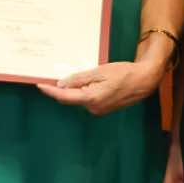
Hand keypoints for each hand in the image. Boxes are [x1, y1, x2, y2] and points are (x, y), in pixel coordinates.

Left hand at [36, 61, 157, 115]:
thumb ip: (79, 78)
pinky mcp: (103, 108)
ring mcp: (98, 110)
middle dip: (62, 88)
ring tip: (81, 75)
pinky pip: (87, 99)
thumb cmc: (124, 73)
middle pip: (70, 98)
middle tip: (54, 75)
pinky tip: (90, 81)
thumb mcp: (99, 71)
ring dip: (75, 88)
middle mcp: (93, 108)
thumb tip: (61, 84)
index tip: (39, 85)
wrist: (144, 81)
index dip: (50, 91)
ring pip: (79, 98)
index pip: (64, 96)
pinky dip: (84, 91)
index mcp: (91, 98)